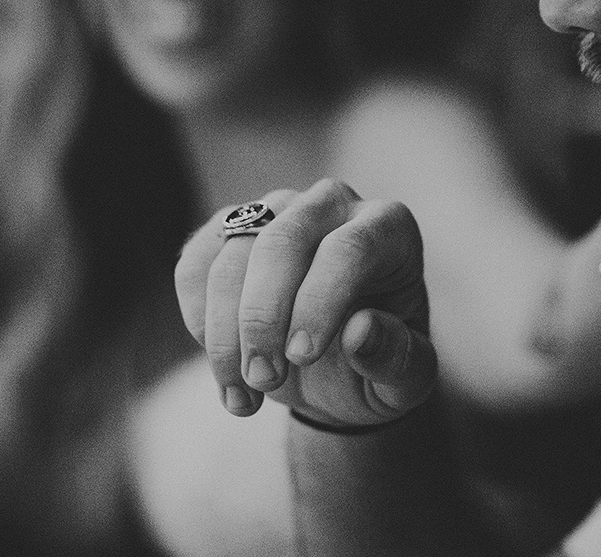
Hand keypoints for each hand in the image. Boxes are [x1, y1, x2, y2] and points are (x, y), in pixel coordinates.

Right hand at [175, 178, 437, 427]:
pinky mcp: (229, 228)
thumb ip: (396, 359)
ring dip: (226, 332)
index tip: (301, 358)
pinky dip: (198, 319)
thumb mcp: (404, 380)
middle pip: (283, 241)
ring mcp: (276, 209)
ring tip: (244, 398)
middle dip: (263, 317)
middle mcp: (333, 203)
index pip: (348, 249)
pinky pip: (196, 263)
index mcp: (389, 227)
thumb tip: (361, 330)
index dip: (319, 302)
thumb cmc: (378, 363)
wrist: (336, 366)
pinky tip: (223, 367)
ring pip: (233, 253)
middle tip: (265, 380)